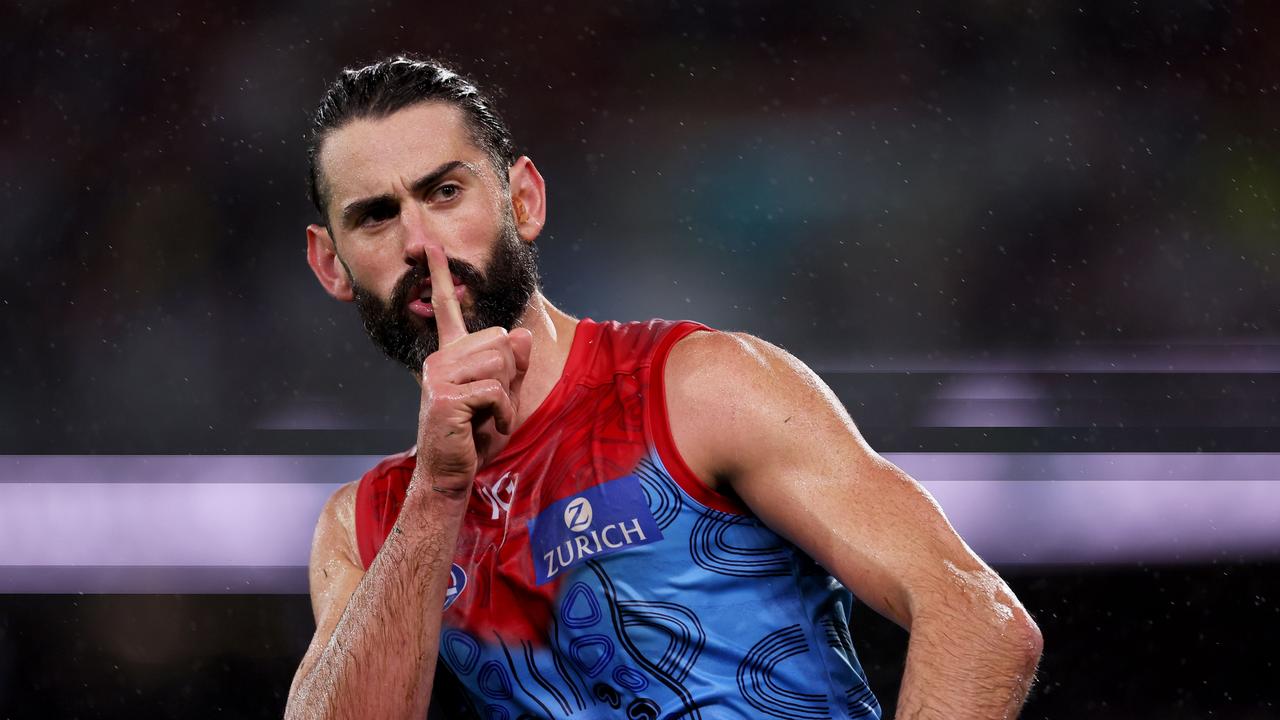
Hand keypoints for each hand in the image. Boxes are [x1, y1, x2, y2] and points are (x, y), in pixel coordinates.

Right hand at [413, 244, 531, 496]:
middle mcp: (440, 358)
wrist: (450, 473)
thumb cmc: (474, 436)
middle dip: (509, 375)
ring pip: (500, 363)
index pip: (445, 308)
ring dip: (507, 396)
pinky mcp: (446, 396)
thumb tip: (522, 335)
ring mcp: (439, 375)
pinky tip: (489, 426)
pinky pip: (496, 391)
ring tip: (489, 417)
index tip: (429, 247)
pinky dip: (503, 413)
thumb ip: (514, 365)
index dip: (441, 275)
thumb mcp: (502, 395)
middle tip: (491, 404)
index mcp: (450, 354)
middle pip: (499, 340)